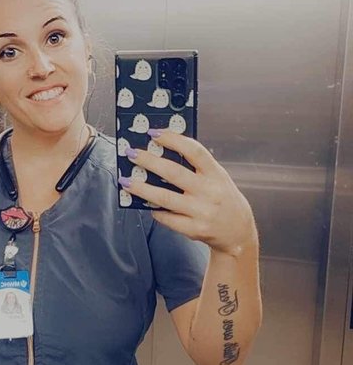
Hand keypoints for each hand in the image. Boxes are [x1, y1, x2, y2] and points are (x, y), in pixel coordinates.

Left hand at [119, 130, 256, 256]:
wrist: (239, 231)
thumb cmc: (223, 199)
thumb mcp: (218, 178)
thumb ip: (197, 166)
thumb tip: (162, 153)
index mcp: (216, 174)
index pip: (194, 151)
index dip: (173, 140)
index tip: (154, 133)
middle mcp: (210, 192)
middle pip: (174, 173)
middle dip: (149, 161)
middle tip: (132, 154)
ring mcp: (202, 212)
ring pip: (165, 198)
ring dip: (142, 188)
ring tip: (126, 181)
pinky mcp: (195, 229)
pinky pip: (168, 219)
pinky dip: (155, 211)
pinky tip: (145, 205)